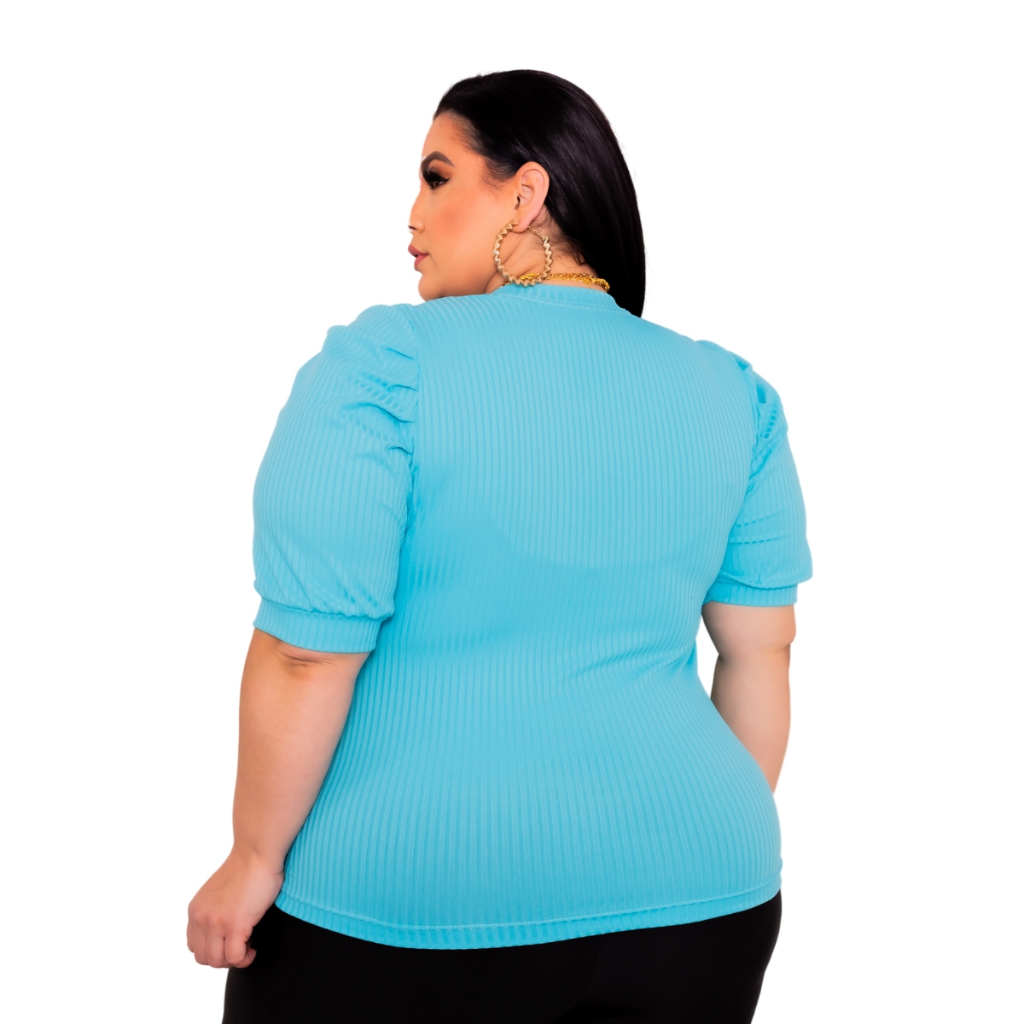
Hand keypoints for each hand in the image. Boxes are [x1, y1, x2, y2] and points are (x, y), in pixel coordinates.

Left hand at [187, 847, 283, 967]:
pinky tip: (254, 947)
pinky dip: (245, 958)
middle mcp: (201, 918)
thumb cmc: (247, 868)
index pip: (195, 946)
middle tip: (242, 944)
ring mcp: (216, 922)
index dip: (215, 949)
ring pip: (218, 962)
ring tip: (248, 945)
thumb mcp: (218, 893)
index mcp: (196, 910)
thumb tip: (222, 933)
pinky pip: (235, 957)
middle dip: (224, 957)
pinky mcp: (235, 925)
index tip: (231, 940)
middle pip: (204, 958)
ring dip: (235, 959)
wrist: (257, 852)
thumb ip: (214, 911)